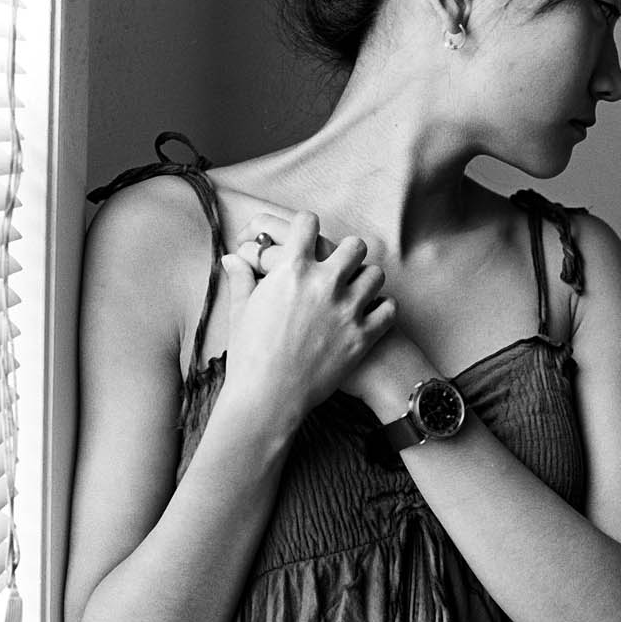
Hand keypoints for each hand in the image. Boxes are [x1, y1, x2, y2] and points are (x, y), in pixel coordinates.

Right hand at [218, 210, 394, 428]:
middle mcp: (324, 283)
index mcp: (292, 271)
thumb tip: (232, 258)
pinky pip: (388, 309)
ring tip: (355, 291)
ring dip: (365, 280)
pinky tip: (370, 314)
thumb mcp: (241, 311)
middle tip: (338, 267)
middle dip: (346, 253)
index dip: (306, 226)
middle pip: (354, 244)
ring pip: (375, 274)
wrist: (268, 399)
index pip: (308, 223)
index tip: (306, 236)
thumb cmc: (249, 355)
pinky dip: (382, 309)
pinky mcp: (363, 336)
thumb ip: (241, 278)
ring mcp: (348, 309)